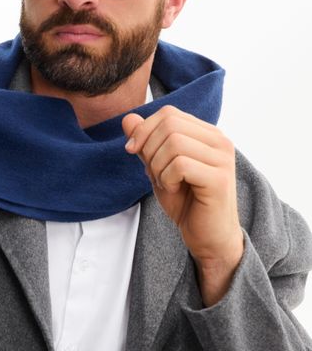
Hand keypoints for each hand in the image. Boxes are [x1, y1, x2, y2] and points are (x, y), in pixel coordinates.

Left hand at [123, 105, 243, 304]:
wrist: (207, 237)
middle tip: (153, 173)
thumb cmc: (186, 203)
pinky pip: (180, 164)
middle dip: (149, 149)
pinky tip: (174, 190)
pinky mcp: (219, 178)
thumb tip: (128, 119)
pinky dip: (166, 179)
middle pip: (169, 125)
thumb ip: (146, 144)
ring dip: (158, 167)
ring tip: (166, 183)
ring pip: (174, 143)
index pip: (169, 113)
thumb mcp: (158, 169)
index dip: (144, 129)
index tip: (132, 150)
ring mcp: (222, 158)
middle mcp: (219, 141)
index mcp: (207, 134)